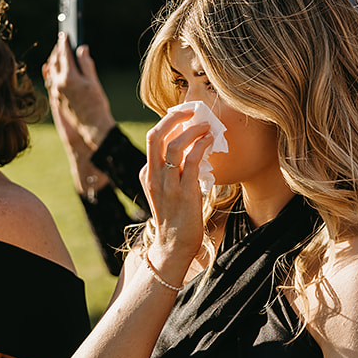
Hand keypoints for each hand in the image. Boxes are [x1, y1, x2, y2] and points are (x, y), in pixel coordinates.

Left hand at [42, 37, 115, 150]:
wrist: (92, 125)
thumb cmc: (96, 104)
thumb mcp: (94, 81)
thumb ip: (86, 64)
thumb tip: (82, 49)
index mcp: (69, 78)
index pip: (64, 54)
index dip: (64, 42)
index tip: (64, 34)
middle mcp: (59, 84)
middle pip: (55, 61)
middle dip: (58, 50)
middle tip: (61, 41)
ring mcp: (56, 92)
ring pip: (51, 71)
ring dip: (54, 60)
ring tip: (58, 52)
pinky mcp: (56, 99)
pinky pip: (51, 81)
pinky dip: (52, 72)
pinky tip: (54, 68)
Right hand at [139, 107, 212, 277]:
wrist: (174, 246)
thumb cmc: (176, 218)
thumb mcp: (167, 191)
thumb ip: (173, 172)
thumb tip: (193, 149)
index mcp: (147, 174)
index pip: (153, 139)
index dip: (169, 122)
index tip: (185, 115)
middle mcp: (153, 176)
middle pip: (156, 135)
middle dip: (174, 117)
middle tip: (192, 110)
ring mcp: (167, 185)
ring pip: (174, 145)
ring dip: (193, 131)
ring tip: (207, 126)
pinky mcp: (184, 193)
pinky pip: (192, 161)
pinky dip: (202, 146)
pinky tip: (211, 141)